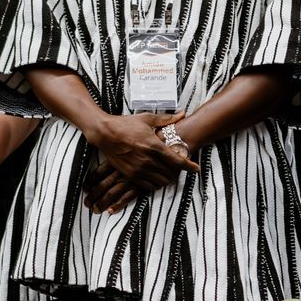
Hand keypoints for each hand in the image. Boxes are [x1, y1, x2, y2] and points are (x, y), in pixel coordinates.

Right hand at [82, 113, 197, 213]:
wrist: (104, 133)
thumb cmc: (126, 124)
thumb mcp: (147, 119)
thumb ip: (167, 119)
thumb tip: (182, 114)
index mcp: (154, 146)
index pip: (178, 161)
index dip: (189, 166)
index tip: (196, 168)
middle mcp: (148, 160)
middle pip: (171, 174)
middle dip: (178, 173)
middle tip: (180, 169)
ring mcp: (139, 169)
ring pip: (161, 182)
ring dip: (167, 179)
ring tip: (169, 173)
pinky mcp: (130, 175)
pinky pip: (148, 186)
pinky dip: (155, 183)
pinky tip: (156, 177)